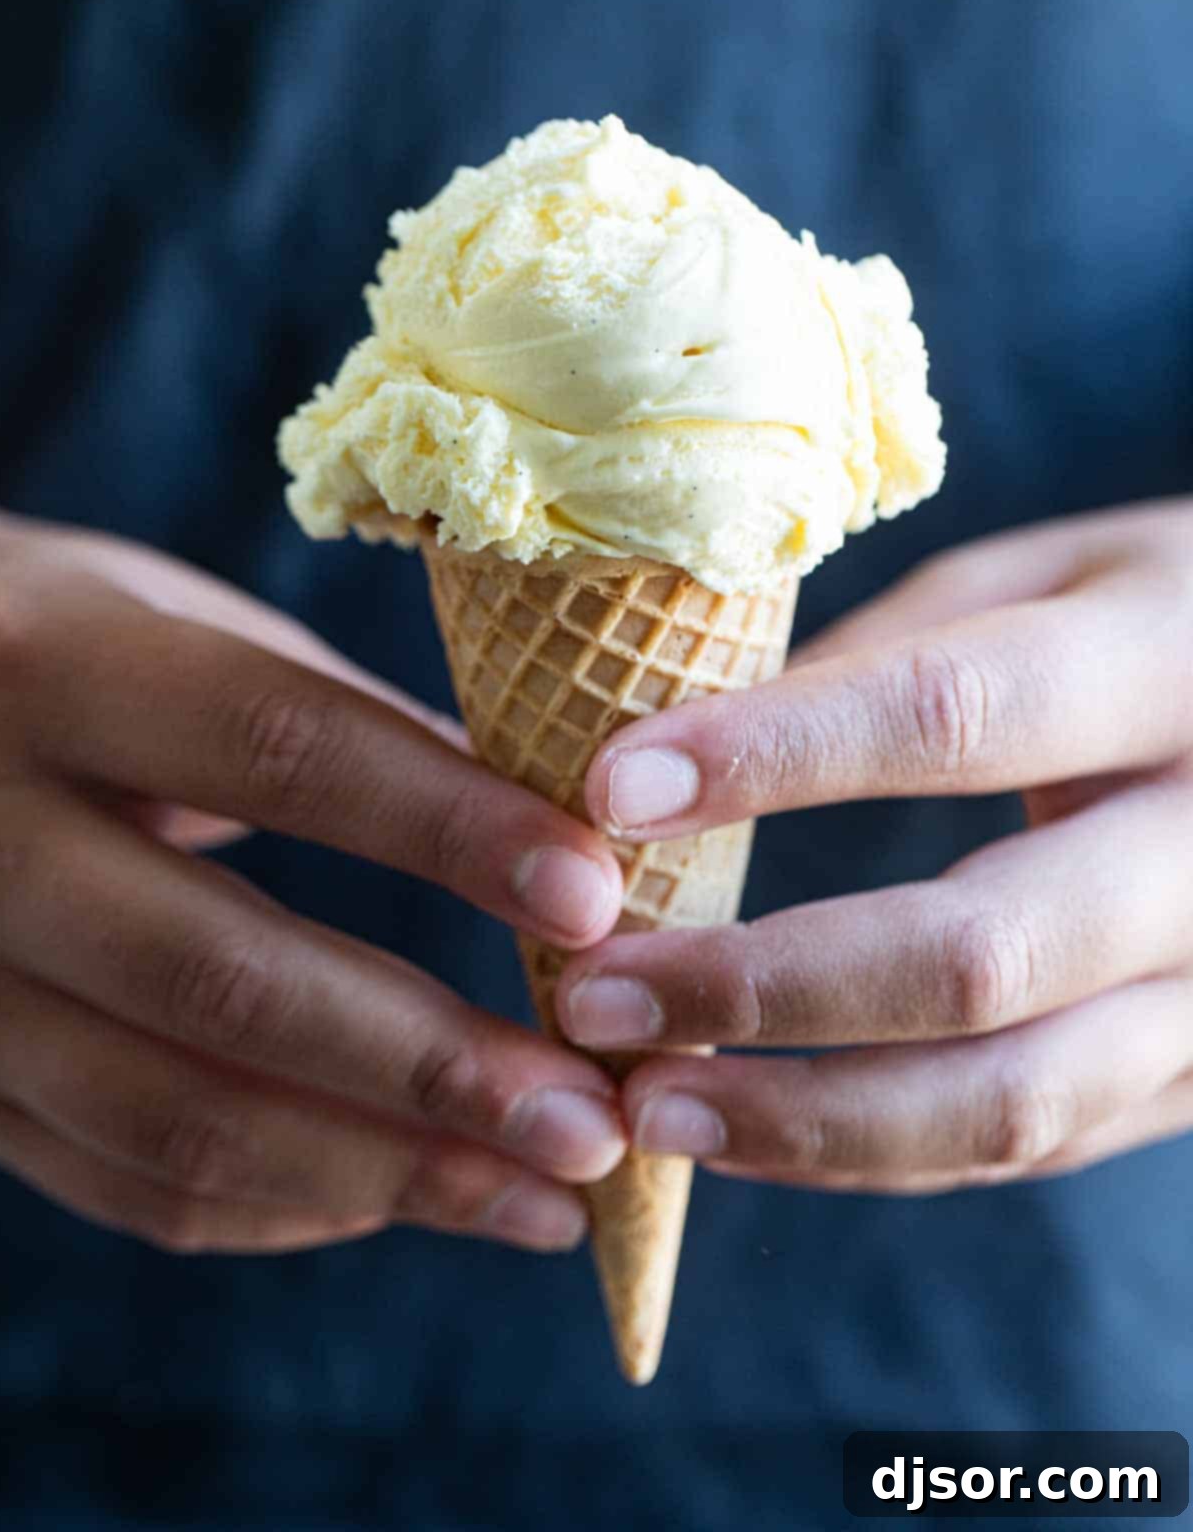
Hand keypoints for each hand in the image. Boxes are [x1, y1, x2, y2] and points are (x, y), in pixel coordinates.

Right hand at [0, 511, 625, 1252]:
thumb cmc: (45, 638)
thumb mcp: (166, 622)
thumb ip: (331, 717)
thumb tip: (543, 818)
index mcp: (55, 667)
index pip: (277, 747)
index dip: (444, 828)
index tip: (597, 898)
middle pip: (222, 975)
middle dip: (430, 1064)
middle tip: (595, 1118)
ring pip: (171, 1114)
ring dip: (380, 1171)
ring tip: (546, 1193)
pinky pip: (118, 1177)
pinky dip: (276, 1204)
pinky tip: (396, 1196)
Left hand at [555, 498, 1192, 1193]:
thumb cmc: (1163, 613)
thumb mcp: (1053, 578)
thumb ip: (889, 656)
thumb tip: (685, 744)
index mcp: (1168, 664)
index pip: (956, 714)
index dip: (774, 757)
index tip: (608, 788)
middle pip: (982, 951)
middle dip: (762, 985)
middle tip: (596, 994)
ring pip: (1011, 1095)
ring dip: (806, 1119)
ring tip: (648, 1106)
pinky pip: (1031, 1142)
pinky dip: (875, 1154)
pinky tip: (749, 1133)